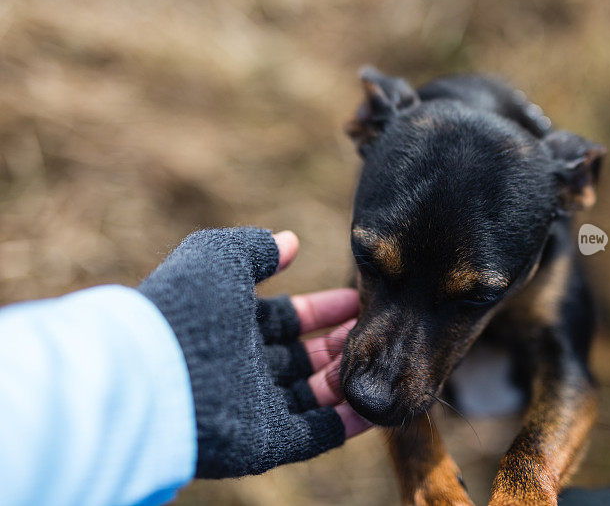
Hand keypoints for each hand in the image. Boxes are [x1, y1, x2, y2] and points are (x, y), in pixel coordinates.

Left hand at [138, 227, 370, 477]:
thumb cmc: (187, 306)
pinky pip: (314, 435)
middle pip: (303, 357)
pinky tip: (374, 406)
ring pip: (313, 396)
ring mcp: (254, 407)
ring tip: (379, 359)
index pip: (287, 318)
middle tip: (373, 328)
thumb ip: (256, 247)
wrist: (155, 373)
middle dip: (339, 342)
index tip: (358, 299)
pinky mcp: (264, 442)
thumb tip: (289, 241)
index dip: (323, 308)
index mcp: (231, 326)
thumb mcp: (220, 256)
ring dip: (346, 378)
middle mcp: (243, 367)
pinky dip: (346, 423)